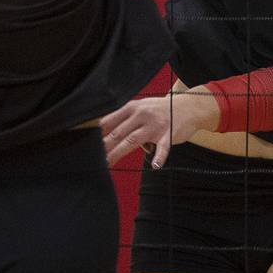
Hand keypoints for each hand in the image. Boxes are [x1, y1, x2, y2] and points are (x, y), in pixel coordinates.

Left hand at [100, 89, 219, 168]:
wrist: (187, 107)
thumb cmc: (159, 110)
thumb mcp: (141, 108)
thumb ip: (125, 118)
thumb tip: (102, 131)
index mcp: (132, 107)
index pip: (110, 120)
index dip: (97, 132)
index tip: (84, 142)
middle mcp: (142, 114)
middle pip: (118, 132)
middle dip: (104, 146)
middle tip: (91, 159)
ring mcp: (155, 125)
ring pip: (133, 140)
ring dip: (119, 152)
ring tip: (107, 164)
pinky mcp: (169, 135)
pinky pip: (163, 147)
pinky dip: (159, 156)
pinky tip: (155, 165)